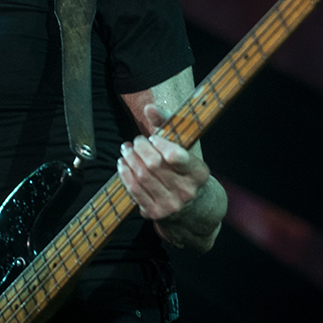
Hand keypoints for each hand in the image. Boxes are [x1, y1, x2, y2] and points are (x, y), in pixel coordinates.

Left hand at [116, 101, 209, 223]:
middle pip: (153, 165)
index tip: (153, 137)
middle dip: (139, 148)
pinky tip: (123, 164)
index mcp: (198, 173)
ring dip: (129, 159)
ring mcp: (171, 205)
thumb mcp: (185, 149)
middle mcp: (187, 191)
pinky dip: (125, 174)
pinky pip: (134, 190)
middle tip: (135, 141)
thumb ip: (168, 124)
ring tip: (126, 149)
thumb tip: (149, 107)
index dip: (159, 144)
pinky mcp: (156, 214)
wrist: (196, 210)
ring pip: (142, 176)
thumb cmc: (186, 171)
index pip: (175, 156)